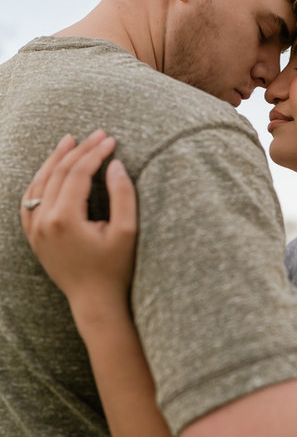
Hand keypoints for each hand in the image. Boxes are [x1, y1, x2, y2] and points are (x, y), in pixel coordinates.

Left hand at [20, 130, 137, 325]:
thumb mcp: (127, 231)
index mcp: (64, 219)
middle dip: (79, 151)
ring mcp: (34, 230)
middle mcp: (43, 222)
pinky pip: (30, 201)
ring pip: (40, 183)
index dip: (95, 153)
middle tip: (98, 134)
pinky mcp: (34, 237)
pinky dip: (40, 181)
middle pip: (58, 174)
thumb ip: (123, 195)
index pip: (78, 174)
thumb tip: (114, 165)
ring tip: (70, 141)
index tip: (111, 140)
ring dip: (55, 160)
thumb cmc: (115, 268)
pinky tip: (50, 170)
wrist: (95, 301)